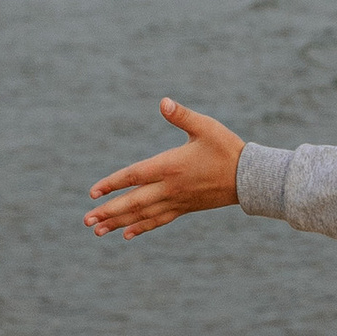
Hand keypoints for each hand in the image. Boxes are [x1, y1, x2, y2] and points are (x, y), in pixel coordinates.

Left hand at [84, 99, 247, 238]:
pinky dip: (142, 227)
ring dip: (119, 223)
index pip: (133, 176)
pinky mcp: (185, 208)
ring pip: (143, 215)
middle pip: (133, 203)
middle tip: (86, 221)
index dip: (111, 185)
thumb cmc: (227, 148)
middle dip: (109, 212)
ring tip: (98, 231)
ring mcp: (177, 200)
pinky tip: (128, 234)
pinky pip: (159, 220)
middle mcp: (170, 187)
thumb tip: (163, 102)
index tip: (92, 193)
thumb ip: (182, 115)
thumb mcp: (205, 127)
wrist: (249, 178)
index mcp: (170, 166)